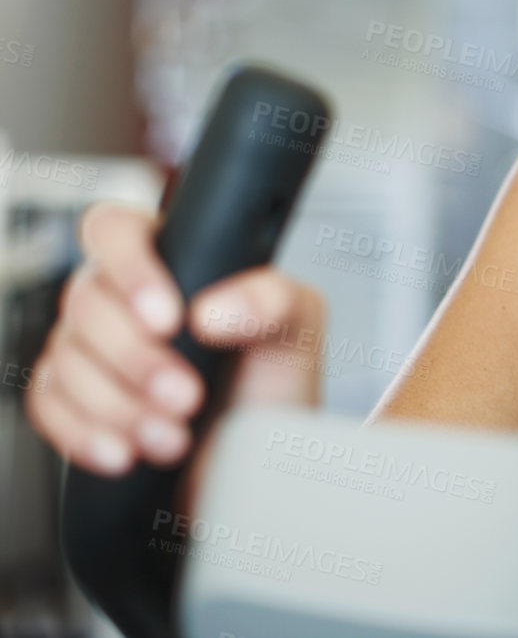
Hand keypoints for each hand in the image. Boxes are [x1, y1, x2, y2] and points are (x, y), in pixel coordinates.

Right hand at [24, 201, 325, 482]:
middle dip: (136, 359)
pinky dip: (85, 433)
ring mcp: (91, 347)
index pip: (116, 230)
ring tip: (173, 436)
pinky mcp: (71, 398)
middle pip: (85, 301)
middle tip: (186, 396)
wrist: (257, 459)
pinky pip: (48, 405)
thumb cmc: (273, 382)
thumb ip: (271, 300)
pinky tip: (126, 451)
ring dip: (119, 406)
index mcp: (171, 259)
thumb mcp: (296, 329)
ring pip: (66, 359)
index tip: (168, 318)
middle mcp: (121, 297)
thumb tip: (211, 311)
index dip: (131, 268)